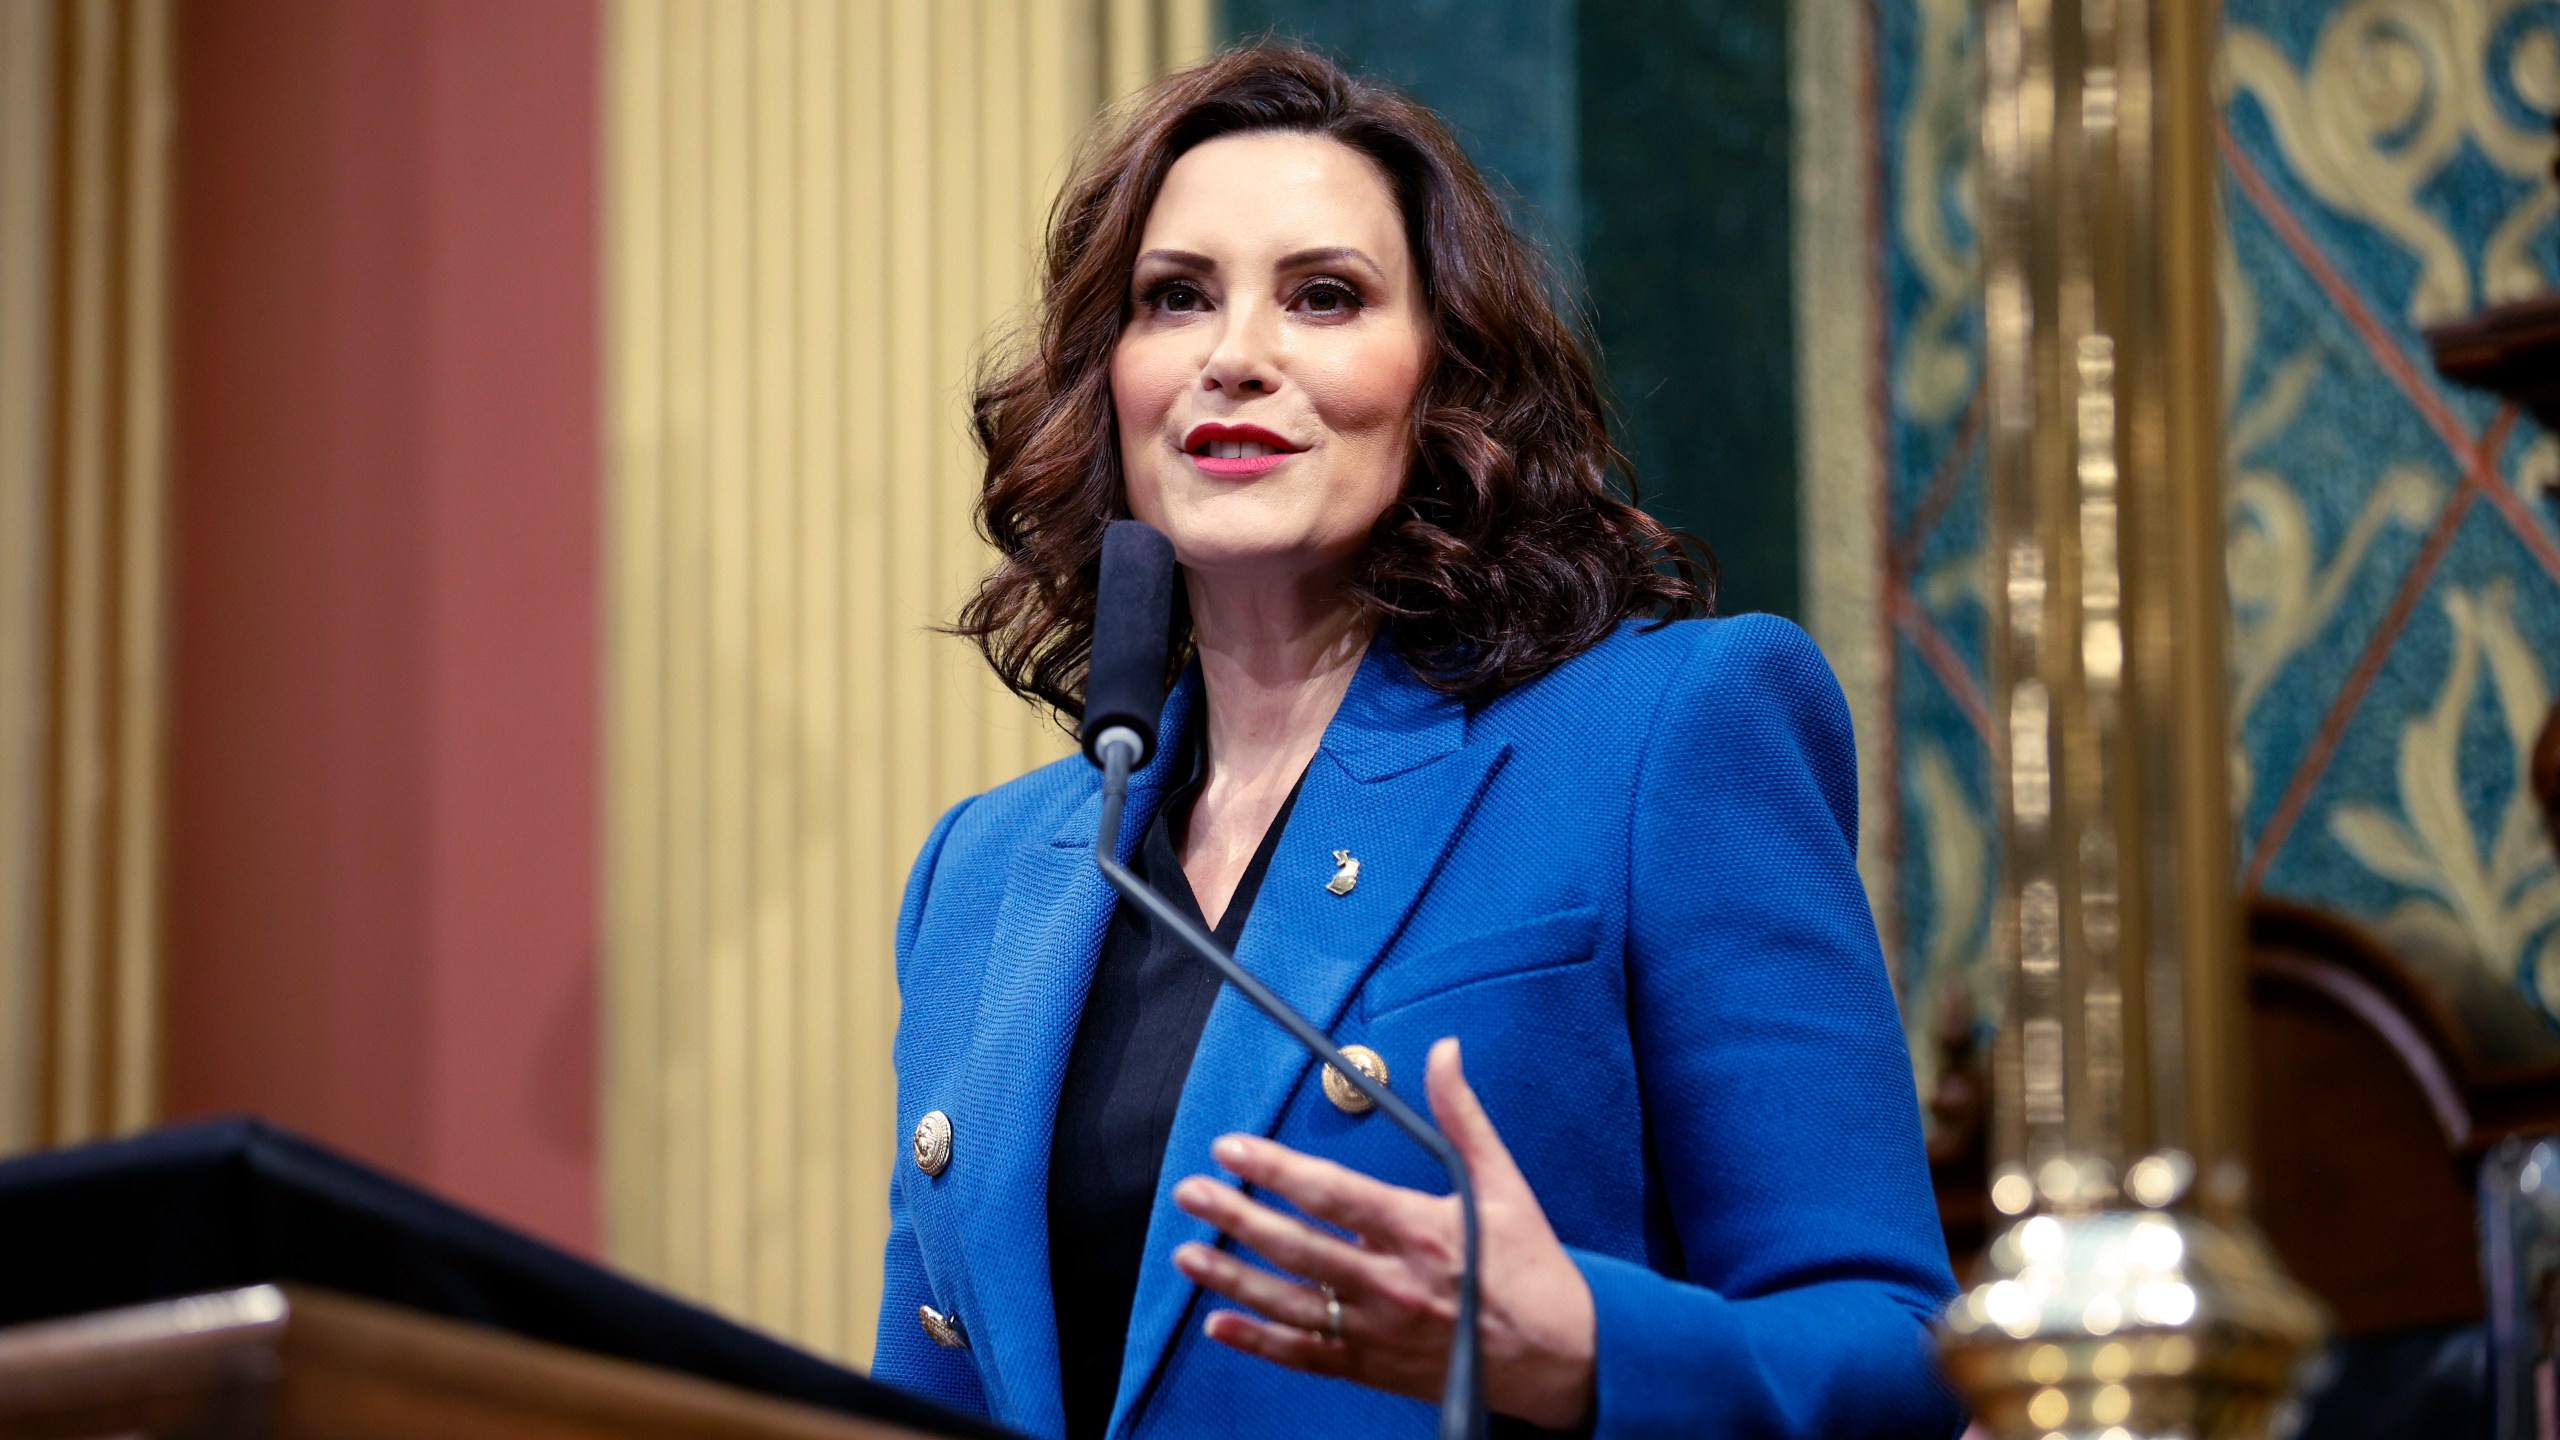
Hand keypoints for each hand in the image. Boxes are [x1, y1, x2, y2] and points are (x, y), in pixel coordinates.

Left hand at [1170, 1037, 1597, 1429]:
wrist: (1563, 1357)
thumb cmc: (1530, 1265)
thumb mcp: (1503, 1183)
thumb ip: (1463, 1116)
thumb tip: (1445, 1051)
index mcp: (1421, 1231)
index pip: (1333, 1193)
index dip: (1276, 1168)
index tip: (1232, 1147)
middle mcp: (1393, 1283)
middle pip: (1298, 1247)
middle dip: (1237, 1217)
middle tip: (1191, 1192)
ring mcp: (1380, 1331)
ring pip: (1291, 1303)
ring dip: (1232, 1279)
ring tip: (1186, 1253)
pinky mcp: (1376, 1368)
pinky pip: (1307, 1355)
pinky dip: (1259, 1344)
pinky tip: (1218, 1325)